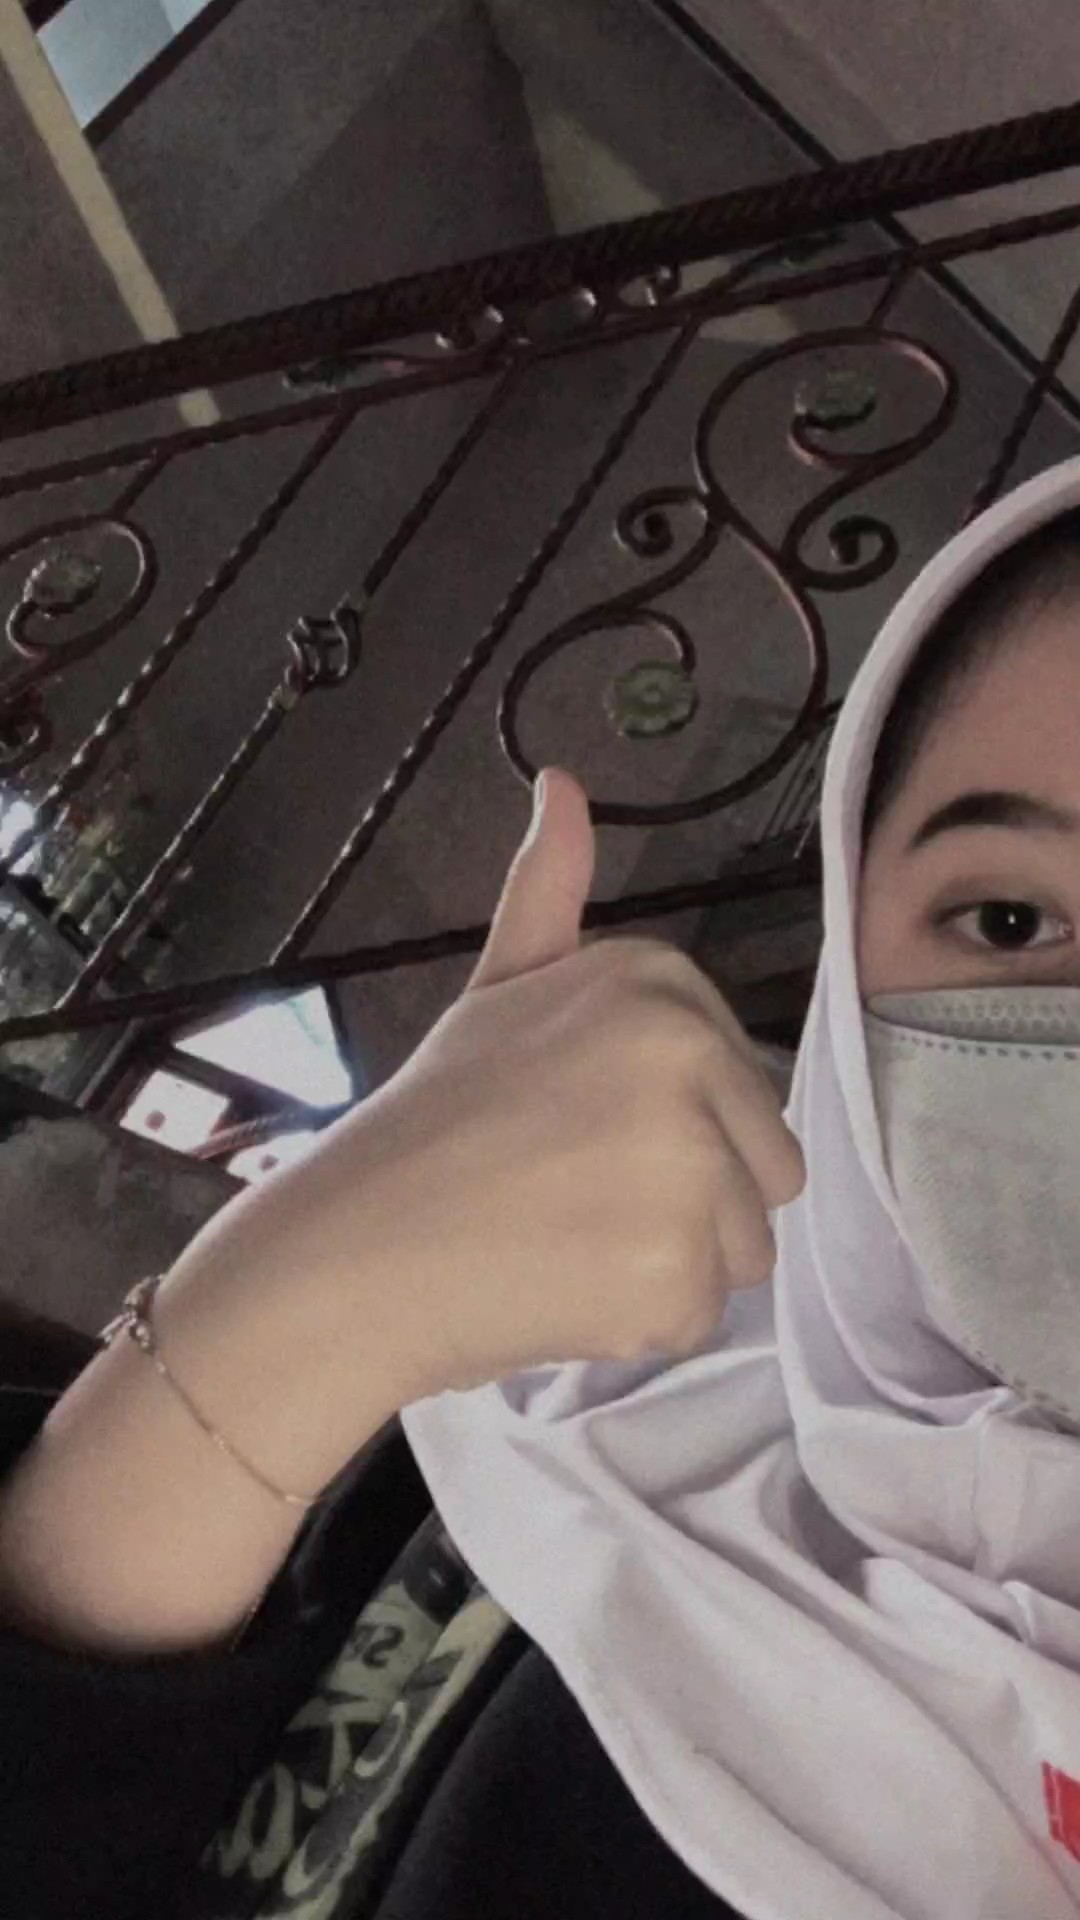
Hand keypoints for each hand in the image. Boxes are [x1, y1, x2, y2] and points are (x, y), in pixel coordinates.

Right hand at [197, 769, 805, 1407]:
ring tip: (562, 1243)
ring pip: (744, 1250)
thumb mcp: (498, 988)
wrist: (354, 1247)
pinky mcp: (673, 1267)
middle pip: (765, 1173)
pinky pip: (701, 1314)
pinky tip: (558, 1291)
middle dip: (684, 1206)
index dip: (666, 1135)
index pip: (747, 1095)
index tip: (573, 1133)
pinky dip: (637, 1324)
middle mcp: (688, 1052)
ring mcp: (685, 1162)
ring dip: (665, 1267)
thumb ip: (548, 893)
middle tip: (570, 1200)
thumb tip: (562, 780)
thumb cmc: (435, 1121)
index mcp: (660, 981)